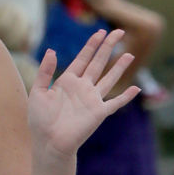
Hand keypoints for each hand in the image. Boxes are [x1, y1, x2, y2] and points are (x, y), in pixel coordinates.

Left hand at [29, 29, 138, 159]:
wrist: (48, 143)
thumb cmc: (40, 120)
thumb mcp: (37, 92)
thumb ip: (45, 72)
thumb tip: (52, 50)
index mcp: (68, 81)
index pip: (83, 58)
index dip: (92, 45)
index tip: (101, 32)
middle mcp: (82, 88)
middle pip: (98, 63)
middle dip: (108, 47)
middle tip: (119, 31)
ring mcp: (92, 100)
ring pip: (109, 79)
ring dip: (120, 67)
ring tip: (130, 54)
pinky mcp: (98, 113)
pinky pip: (115, 103)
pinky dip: (126, 97)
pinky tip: (136, 89)